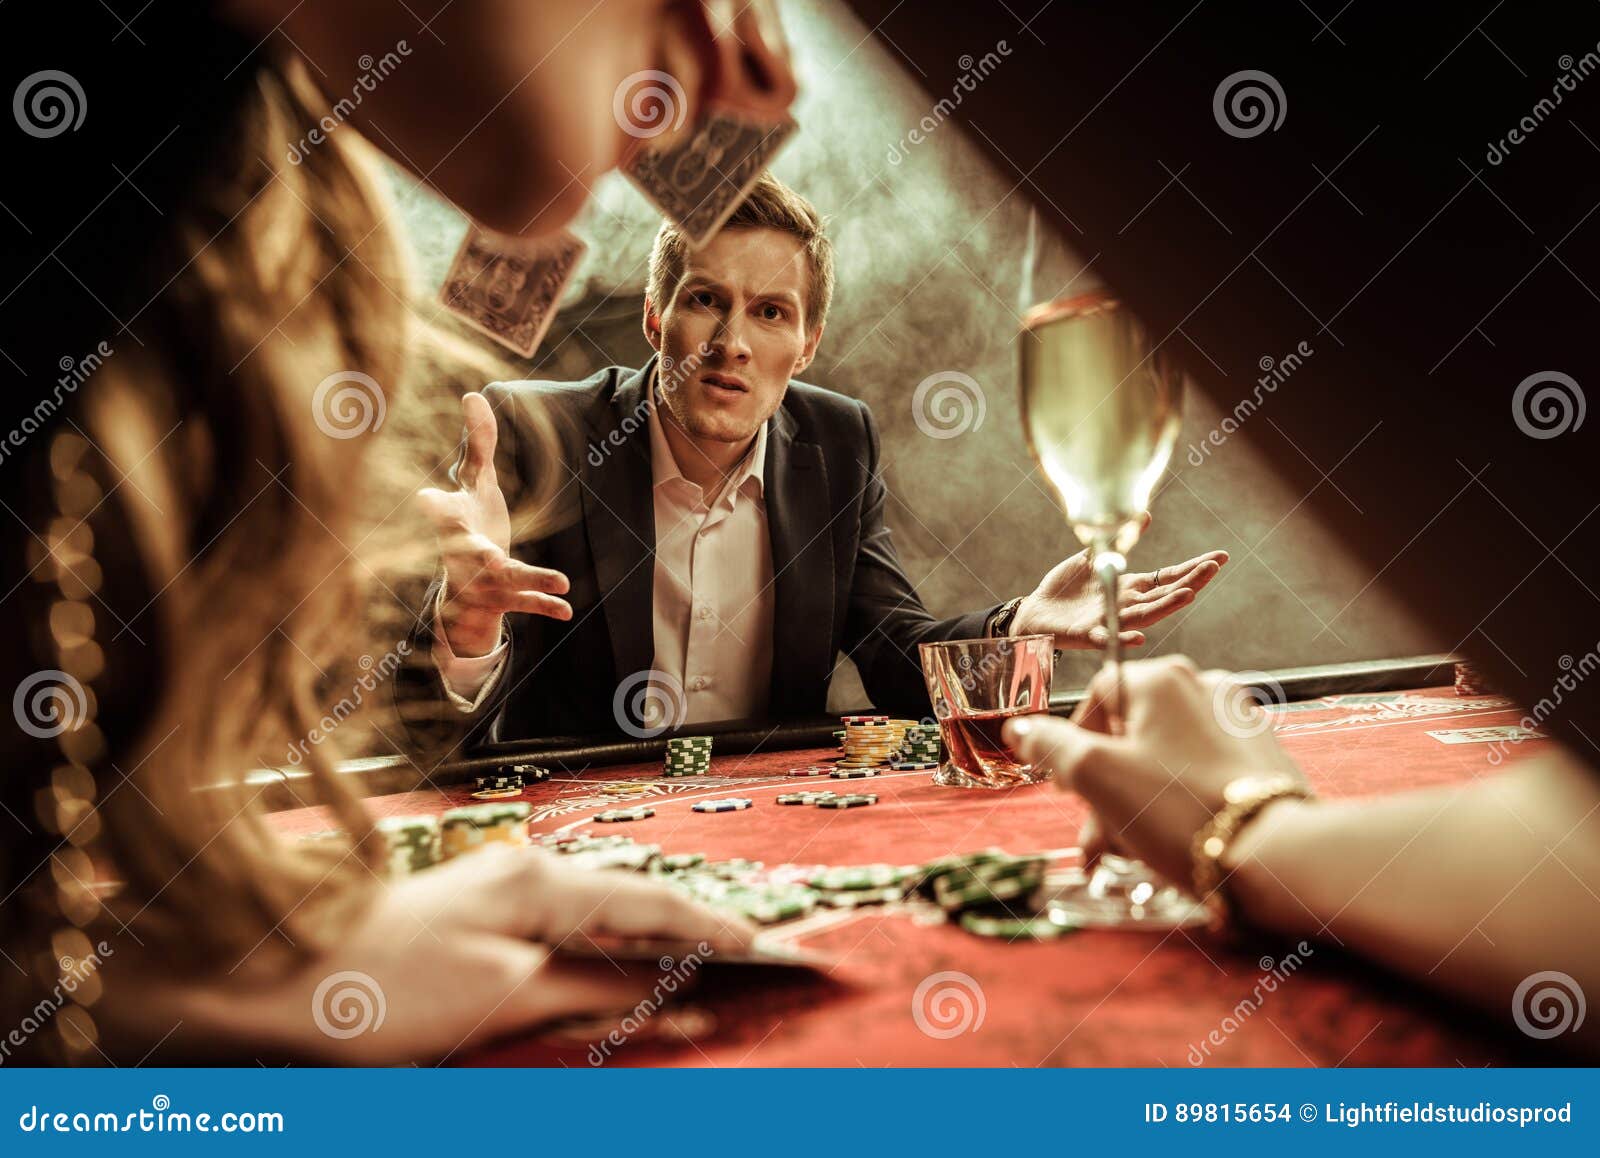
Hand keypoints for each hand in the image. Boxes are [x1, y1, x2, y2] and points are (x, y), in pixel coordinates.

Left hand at [136, 847, 758, 1064]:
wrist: (281, 972)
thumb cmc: (382, 984)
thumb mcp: (503, 996)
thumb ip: (593, 992)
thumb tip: (669, 997)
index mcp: (542, 882)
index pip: (654, 904)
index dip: (716, 928)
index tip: (770, 948)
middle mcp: (528, 874)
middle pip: (636, 902)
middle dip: (697, 931)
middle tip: (756, 957)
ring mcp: (502, 891)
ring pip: (603, 918)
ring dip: (654, 943)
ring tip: (708, 965)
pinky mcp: (481, 917)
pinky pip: (568, 932)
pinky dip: (607, 954)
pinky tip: (620, 973)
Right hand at [417, 393, 571, 655]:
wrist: (466, 590)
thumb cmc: (471, 522)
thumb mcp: (474, 483)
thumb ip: (477, 444)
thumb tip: (473, 395)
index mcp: (455, 520)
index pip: (441, 511)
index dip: (433, 506)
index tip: (425, 500)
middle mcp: (466, 550)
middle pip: (469, 552)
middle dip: (478, 554)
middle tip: (491, 557)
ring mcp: (486, 578)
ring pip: (509, 578)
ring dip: (533, 577)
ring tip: (562, 580)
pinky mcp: (506, 597)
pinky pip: (527, 601)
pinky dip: (546, 603)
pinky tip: (568, 607)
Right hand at [1002, 656, 1306, 888]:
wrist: (1275, 856)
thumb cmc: (1180, 811)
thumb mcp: (1095, 776)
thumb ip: (1051, 746)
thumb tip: (1022, 728)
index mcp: (1162, 679)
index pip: (1096, 696)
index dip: (1073, 742)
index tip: (1070, 787)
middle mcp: (1203, 687)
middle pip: (1130, 732)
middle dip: (1103, 787)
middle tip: (1095, 835)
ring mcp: (1237, 722)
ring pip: (1162, 758)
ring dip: (1134, 801)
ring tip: (1125, 853)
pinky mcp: (1261, 758)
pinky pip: (1198, 773)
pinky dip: (1174, 802)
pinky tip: (1166, 843)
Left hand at [1011, 520, 1226, 648]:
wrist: (1036, 612)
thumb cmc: (1066, 588)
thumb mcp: (1094, 557)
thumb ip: (1119, 540)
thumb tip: (1145, 514)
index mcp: (1130, 586)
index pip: (1168, 577)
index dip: (1193, 568)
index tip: (1219, 558)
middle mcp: (1127, 605)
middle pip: (1164, 595)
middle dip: (1190, 581)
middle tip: (1212, 568)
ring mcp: (1110, 620)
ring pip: (1144, 615)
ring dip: (1167, 606)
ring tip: (1188, 594)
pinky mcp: (1088, 634)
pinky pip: (1109, 637)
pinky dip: (1124, 637)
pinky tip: (1140, 635)